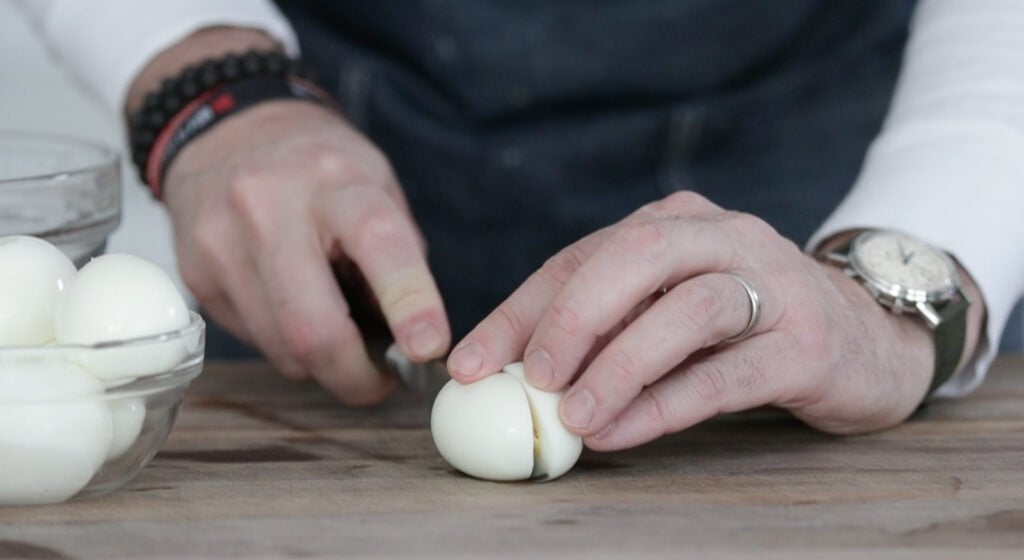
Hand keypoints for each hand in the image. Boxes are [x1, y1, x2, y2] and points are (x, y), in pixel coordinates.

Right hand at [162, 101, 449, 403]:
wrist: (225, 131)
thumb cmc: (318, 169)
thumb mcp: (377, 186)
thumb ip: (400, 259)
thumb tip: (414, 342)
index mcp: (336, 180)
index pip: (378, 244)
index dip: (410, 303)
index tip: (429, 348)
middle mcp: (270, 207)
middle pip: (313, 327)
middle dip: (354, 376)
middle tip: (379, 382)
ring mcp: (223, 243)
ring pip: (281, 347)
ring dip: (321, 363)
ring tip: (339, 335)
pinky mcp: (196, 274)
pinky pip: (253, 339)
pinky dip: (286, 345)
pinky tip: (294, 310)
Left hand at [448, 191, 946, 449]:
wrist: (866, 340)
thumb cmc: (743, 330)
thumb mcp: (667, 313)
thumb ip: (604, 330)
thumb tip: (510, 377)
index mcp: (674, 223)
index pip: (580, 257)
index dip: (518, 311)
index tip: (469, 365)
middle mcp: (724, 237)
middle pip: (635, 258)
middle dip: (569, 318)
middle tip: (527, 379)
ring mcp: (774, 284)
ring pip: (688, 309)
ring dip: (618, 364)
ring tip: (572, 417)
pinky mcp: (809, 341)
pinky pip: (728, 372)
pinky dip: (666, 404)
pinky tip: (622, 433)